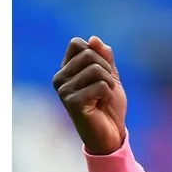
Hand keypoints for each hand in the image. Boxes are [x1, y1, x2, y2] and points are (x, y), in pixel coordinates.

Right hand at [52, 36, 126, 155]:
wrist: (111, 133)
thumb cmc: (109, 104)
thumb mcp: (110, 75)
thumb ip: (104, 57)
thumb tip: (93, 39)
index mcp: (66, 70)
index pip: (78, 44)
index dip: (98, 55)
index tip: (102, 74)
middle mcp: (60, 79)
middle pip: (89, 54)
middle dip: (106, 70)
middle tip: (105, 88)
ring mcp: (64, 91)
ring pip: (96, 69)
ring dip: (109, 83)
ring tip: (103, 98)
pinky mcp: (72, 102)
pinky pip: (100, 85)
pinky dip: (108, 94)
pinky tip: (101, 106)